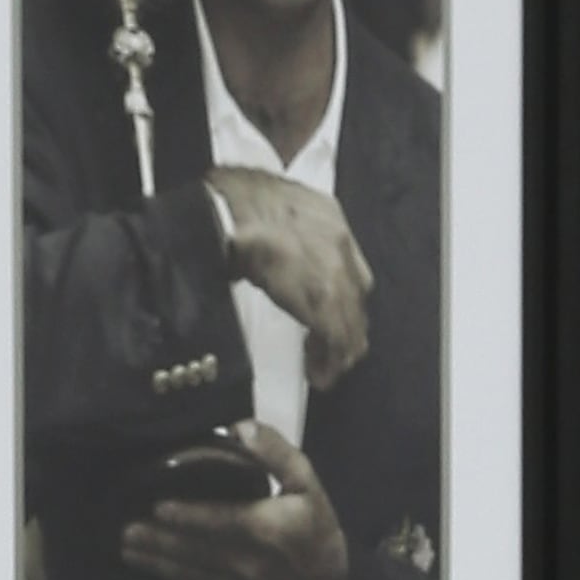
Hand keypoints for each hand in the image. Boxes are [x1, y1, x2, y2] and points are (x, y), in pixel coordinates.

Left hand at [119, 421, 349, 579]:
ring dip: (156, 558)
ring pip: (191, 569)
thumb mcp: (310, 486)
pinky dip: (171, 573)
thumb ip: (278, 454)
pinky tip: (148, 564)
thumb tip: (239, 428)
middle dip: (158, 539)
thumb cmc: (320, 534)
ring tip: (125, 547)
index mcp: (267, 526)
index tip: (157, 506)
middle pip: (196, 547)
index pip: (221, 519)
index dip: (188, 515)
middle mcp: (248, 558)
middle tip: (124, 530)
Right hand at [212, 166, 373, 385]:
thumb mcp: (271, 214)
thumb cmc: (230, 206)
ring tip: (322, 369)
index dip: (343, 298)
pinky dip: (328, 363)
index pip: (351, 267)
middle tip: (327, 350)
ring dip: (338, 351)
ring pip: (352, 325)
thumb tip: (276, 266)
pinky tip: (317, 374)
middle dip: (345, 328)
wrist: (223, 210)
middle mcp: (340, 245)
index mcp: (328, 217)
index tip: (330, 316)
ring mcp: (335, 273)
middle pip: (356, 299)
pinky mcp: (323, 300)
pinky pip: (336, 340)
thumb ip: (287, 239)